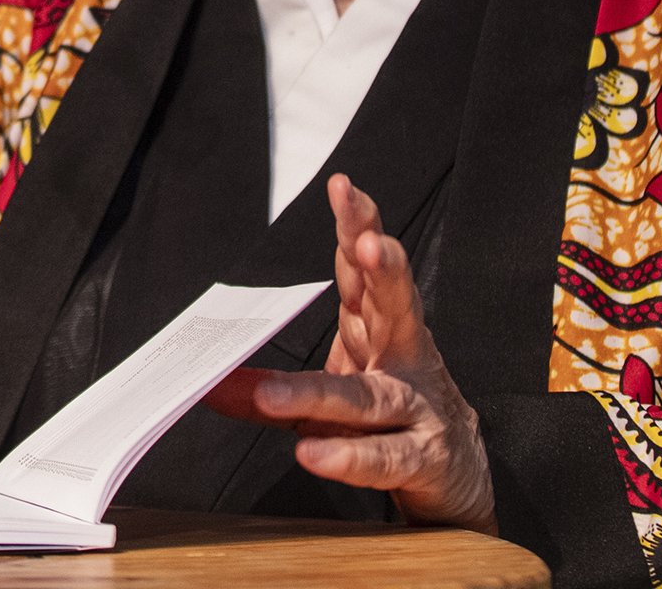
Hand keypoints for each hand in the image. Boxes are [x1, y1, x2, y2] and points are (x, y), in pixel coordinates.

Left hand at [204, 174, 494, 530]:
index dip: (357, 227)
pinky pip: (383, 458)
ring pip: (373, 396)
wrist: (455, 473)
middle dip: (382, 268)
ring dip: (326, 391)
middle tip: (366, 241)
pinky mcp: (422, 460)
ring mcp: (415, 409)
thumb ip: (266, 390)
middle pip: (396, 305)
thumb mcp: (322, 397)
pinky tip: (313, 455)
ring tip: (279, 391)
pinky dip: (348, 458)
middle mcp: (402, 358)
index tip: (343, 187)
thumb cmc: (384, 420)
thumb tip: (206, 382)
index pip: (365, 269)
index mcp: (377, 327)